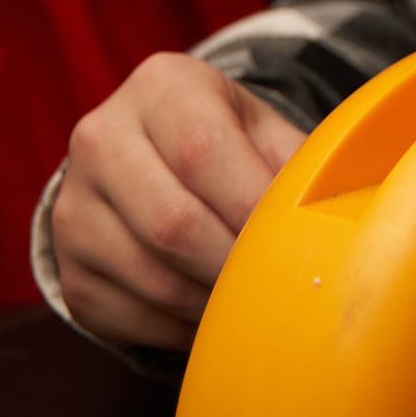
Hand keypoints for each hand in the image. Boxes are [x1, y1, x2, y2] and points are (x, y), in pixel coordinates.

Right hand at [52, 53, 298, 348]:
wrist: (154, 162)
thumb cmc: (230, 147)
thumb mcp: (266, 133)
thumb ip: (302, 167)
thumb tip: (346, 223)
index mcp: (160, 88)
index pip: (203, 154)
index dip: (252, 210)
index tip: (292, 244)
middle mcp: (100, 138)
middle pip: (172, 225)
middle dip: (235, 265)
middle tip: (276, 283)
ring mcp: (73, 208)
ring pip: (153, 280)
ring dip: (213, 303)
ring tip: (248, 296)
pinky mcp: (69, 270)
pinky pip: (132, 318)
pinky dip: (182, 328)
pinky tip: (208, 310)